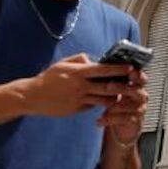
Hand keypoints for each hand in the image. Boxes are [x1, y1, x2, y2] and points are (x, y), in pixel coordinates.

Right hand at [17, 53, 133, 117]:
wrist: (33, 96)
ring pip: (104, 99)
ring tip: (123, 93)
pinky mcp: (77, 109)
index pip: (103, 70)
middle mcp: (80, 86)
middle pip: (107, 86)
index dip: (119, 70)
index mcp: (78, 73)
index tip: (131, 68)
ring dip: (115, 97)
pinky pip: (94, 105)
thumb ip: (80, 59)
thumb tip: (94, 60)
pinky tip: (107, 100)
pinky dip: (102, 103)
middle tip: (134, 84)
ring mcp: (79, 99)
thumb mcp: (63, 63)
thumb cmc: (49, 78)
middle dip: (123, 85)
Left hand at [100, 66, 147, 143]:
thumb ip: (108, 78)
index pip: (140, 77)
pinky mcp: (135, 122)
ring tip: (104, 107)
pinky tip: (99, 120)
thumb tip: (93, 64)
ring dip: (116, 105)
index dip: (135, 73)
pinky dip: (110, 120)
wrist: (119, 128)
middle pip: (136, 89)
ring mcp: (139, 109)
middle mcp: (140, 96)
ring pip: (131, 105)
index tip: (128, 70)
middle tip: (109, 86)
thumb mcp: (113, 91)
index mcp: (136, 85)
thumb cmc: (114, 105)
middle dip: (122, 87)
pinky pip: (124, 119)